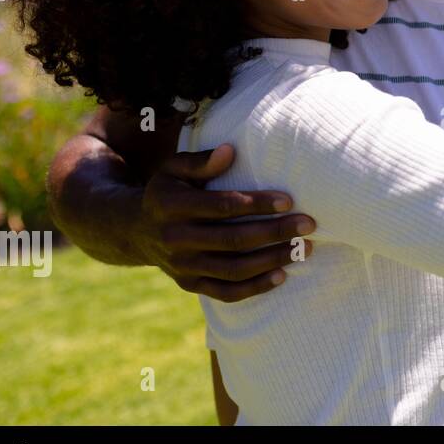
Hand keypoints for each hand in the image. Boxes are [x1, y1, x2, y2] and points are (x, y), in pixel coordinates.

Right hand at [134, 144, 314, 301]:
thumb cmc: (169, 191)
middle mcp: (175, 239)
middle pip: (233, 240)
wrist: (135, 230)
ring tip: (305, 249)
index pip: (222, 206)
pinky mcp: (190, 285)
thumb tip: (231, 151)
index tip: (289, 200)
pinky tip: (283, 275)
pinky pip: (226, 293)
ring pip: (234, 269)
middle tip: (308, 224)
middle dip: (275, 232)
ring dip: (273, 260)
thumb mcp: (174, 168)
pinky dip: (255, 287)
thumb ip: (201, 161)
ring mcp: (182, 266)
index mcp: (172, 206)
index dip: (257, 204)